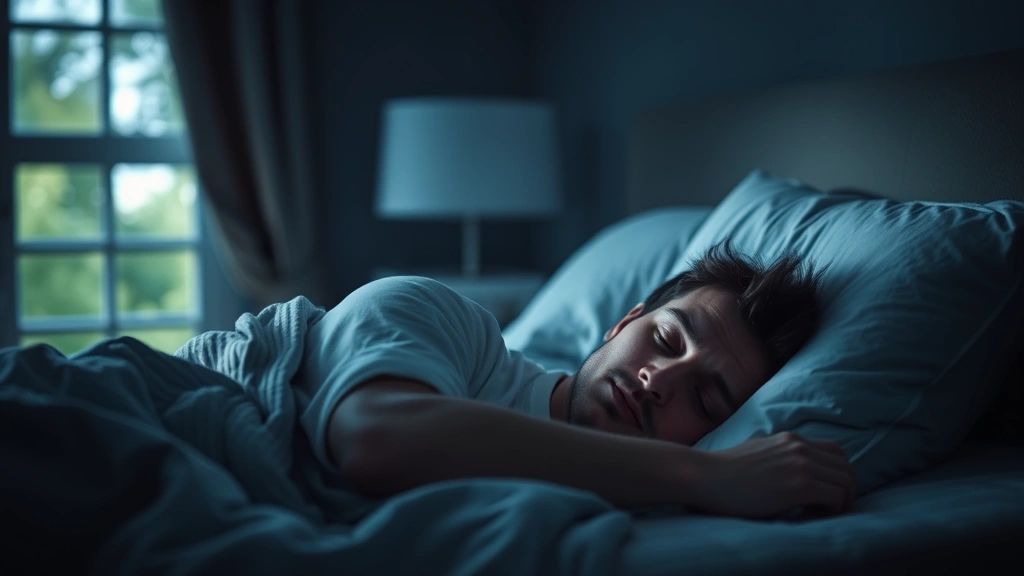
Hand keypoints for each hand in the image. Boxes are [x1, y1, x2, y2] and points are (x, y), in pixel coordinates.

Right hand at [695, 432, 856, 518]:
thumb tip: (787, 470)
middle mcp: (800, 447)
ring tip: (819, 512)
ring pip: (847, 481)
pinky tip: (807, 514)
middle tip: (828, 506)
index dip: (836, 473)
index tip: (823, 491)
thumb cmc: (724, 472)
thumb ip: (778, 455)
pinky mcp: (800, 485)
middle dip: (845, 489)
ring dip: (841, 500)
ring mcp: (801, 464)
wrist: (705, 476)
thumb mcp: (756, 452)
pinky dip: (831, 509)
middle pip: (846, 466)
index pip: (835, 451)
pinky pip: (836, 497)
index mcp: (790, 439)